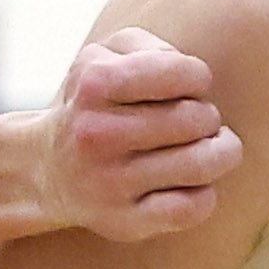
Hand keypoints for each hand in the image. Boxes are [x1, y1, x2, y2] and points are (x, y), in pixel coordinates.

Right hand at [33, 28, 242, 240]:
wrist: (46, 170)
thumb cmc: (93, 105)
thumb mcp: (104, 56)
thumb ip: (150, 47)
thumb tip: (191, 76)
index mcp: (94, 83)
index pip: (183, 73)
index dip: (198, 78)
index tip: (188, 89)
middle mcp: (97, 134)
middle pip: (197, 119)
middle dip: (208, 117)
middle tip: (198, 122)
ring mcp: (109, 182)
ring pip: (201, 164)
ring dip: (221, 152)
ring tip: (211, 147)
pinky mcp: (122, 221)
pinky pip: (190, 209)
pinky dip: (206, 194)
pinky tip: (195, 184)